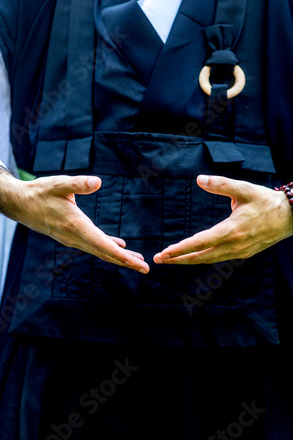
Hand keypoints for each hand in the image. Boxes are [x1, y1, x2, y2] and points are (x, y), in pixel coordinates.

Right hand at [0, 165, 148, 273]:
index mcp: (75, 225)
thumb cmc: (40, 192)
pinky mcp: (72, 236)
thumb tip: (98, 182)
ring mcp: (72, 239)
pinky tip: (120, 247)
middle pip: (104, 253)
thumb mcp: (59, 184)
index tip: (136, 263)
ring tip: (137, 261)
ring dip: (118, 257)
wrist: (20, 204)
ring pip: (99, 251)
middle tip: (145, 268)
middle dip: (125, 262)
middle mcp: (75, 237)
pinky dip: (107, 247)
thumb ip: (78, 183)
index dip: (121, 256)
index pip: (102, 245)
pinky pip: (93, 245)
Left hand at [154, 175, 292, 264]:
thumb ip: (220, 184)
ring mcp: (239, 252)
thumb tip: (199, 179)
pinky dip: (203, 258)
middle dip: (178, 259)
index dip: (180, 249)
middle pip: (200, 256)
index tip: (164, 253)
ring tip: (171, 259)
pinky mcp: (243, 254)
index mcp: (232, 230)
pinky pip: (218, 258)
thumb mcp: (244, 189)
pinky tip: (193, 256)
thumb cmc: (266, 201)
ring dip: (188, 260)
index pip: (200, 243)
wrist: (291, 217)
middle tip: (159, 259)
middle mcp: (234, 245)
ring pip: (208, 260)